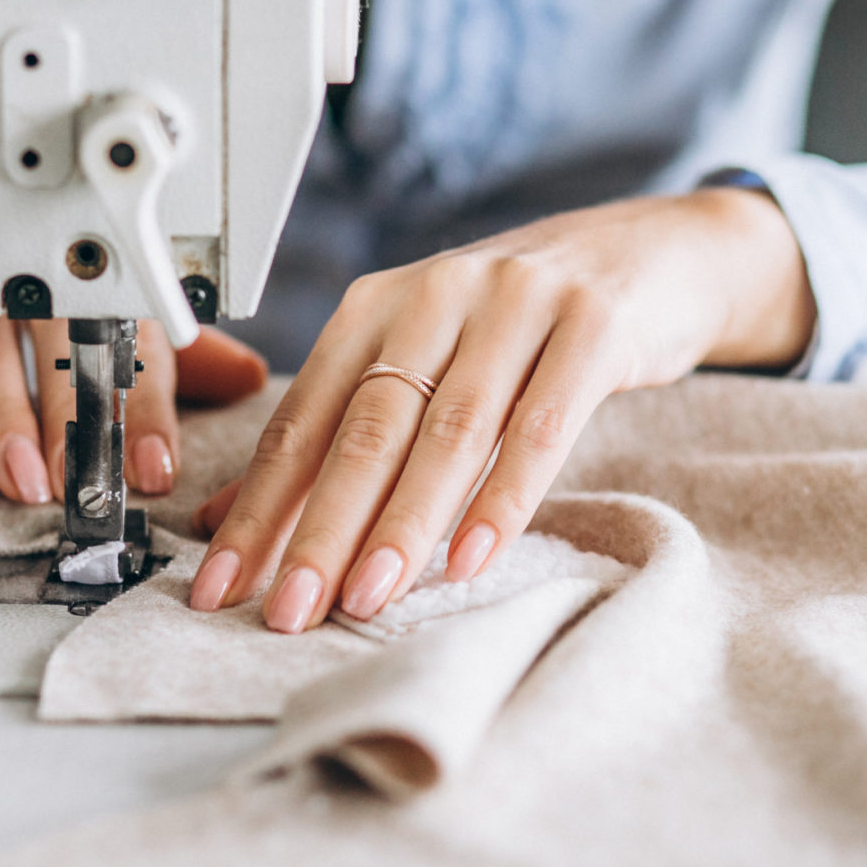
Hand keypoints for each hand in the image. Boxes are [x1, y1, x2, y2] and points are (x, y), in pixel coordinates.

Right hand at [0, 262, 266, 502]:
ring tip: (21, 477)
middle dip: (74, 412)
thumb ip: (169, 346)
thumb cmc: (26, 257)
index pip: (133, 332)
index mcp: (94, 260)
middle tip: (80, 481)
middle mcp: (31, 250)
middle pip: (61, 328)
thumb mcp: (100, 293)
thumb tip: (247, 379)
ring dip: (2, 410)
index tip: (154, 467)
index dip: (146, 405)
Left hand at [188, 189, 814, 630]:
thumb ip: (337, 434)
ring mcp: (516, 302)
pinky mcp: (592, 324)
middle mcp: (435, 294)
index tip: (222, 585)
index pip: (302, 419)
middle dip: (321, 528)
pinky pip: (542, 424)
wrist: (644, 256)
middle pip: (367, 428)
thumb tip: (232, 518)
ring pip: (449, 430)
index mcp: (376, 306)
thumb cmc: (515, 325)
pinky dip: (504, 496)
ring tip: (368, 597)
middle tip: (290, 611)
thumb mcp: (420, 362)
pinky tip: (473, 557)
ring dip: (404, 523)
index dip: (257, 507)